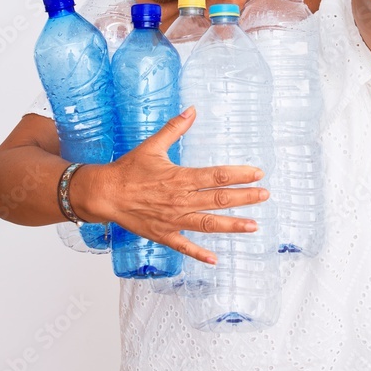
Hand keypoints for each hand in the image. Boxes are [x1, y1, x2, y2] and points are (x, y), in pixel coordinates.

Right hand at [79, 107, 268, 263]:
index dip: (240, 175)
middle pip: (219, 199)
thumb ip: (175, 128)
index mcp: (180, 177)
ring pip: (208, 224)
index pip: (217, 176)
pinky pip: (184, 247)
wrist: (104, 193)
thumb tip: (192, 109)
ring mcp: (173, 220)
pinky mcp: (163, 234)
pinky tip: (215, 260)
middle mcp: (180, 200)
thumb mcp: (152, 145)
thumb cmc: (128, 169)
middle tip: (265, 196)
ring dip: (232, 225)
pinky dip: (199, 254)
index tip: (258, 174)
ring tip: (253, 226)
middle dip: (245, 198)